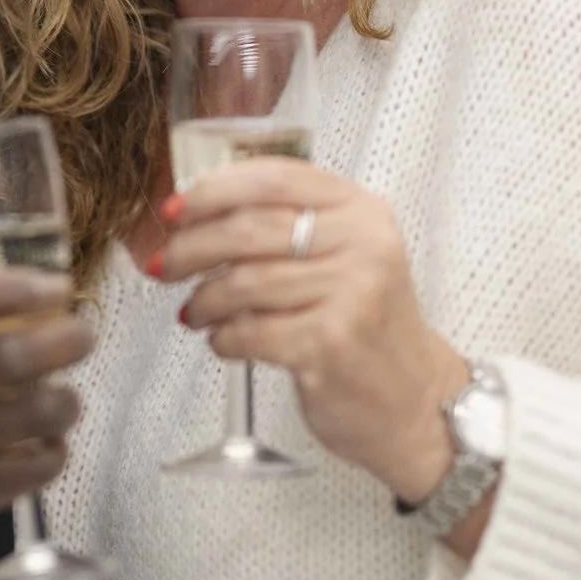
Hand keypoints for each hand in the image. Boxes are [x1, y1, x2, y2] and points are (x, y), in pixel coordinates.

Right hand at [0, 272, 91, 579]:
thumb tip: (24, 298)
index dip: (14, 288)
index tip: (56, 287)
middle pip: (7, 355)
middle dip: (65, 340)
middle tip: (84, 335)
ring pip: (34, 412)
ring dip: (66, 401)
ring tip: (67, 400)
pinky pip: (32, 467)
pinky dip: (54, 453)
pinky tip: (48, 447)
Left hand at [154, 159, 467, 503]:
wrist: (415, 401)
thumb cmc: (365, 324)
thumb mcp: (346, 256)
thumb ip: (286, 225)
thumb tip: (193, 213)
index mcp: (361, 210)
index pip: (274, 178)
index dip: (213, 190)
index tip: (174, 209)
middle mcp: (363, 245)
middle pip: (248, 230)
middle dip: (192, 248)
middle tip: (166, 265)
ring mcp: (351, 295)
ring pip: (242, 283)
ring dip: (204, 301)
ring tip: (196, 312)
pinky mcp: (331, 344)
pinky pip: (250, 331)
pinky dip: (224, 338)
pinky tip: (225, 342)